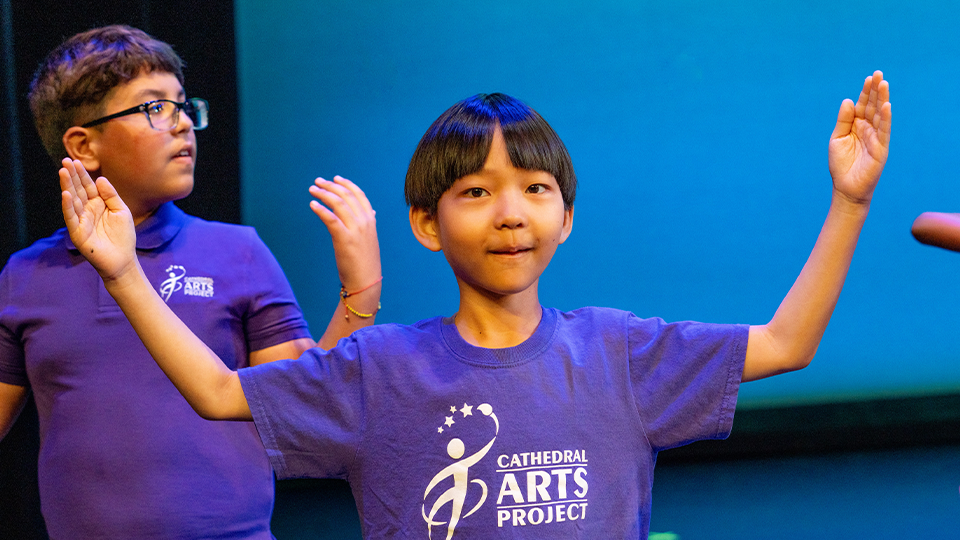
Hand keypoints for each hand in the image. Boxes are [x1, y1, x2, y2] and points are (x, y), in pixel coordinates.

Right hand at [59, 158, 136, 280]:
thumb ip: (111, 195)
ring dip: (67, 186)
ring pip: (72, 200)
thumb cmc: (124, 236)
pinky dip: (68, 205)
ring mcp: (81, 220)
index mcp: (98, 204)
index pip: (87, 186)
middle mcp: (87, 210)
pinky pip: (71, 217)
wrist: (123, 259)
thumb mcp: (121, 211)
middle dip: (72, 176)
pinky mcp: (77, 232)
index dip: (82, 174)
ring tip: (63, 172)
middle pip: (78, 190)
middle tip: (65, 161)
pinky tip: (66, 194)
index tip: (76, 161)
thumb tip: (100, 179)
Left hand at [309, 176, 381, 290]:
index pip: (359, 195)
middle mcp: (365, 222)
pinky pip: (331, 219)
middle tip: (317, 182)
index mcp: (371, 220)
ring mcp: (355, 230)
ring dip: (324, 194)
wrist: (366, 281)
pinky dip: (321, 209)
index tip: (335, 178)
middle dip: (331, 186)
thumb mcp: (370, 239)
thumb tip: (371, 212)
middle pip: (346, 196)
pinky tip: (313, 205)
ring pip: (338, 204)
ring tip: (312, 190)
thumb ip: (369, 224)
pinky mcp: (344, 239)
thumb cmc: (365, 262)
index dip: (347, 184)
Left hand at [828, 71, 891, 205]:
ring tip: (884, 84)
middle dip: (875, 90)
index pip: (862, 105)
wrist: (846, 187)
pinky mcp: (881, 148)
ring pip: (881, 115)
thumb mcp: (837, 138)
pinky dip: (886, 118)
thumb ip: (844, 120)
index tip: (868, 77)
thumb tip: (848, 100)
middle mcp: (868, 129)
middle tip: (878, 74)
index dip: (865, 92)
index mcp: (857, 126)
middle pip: (873, 106)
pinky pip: (884, 131)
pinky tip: (886, 106)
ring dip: (883, 99)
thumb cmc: (841, 164)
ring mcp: (876, 138)